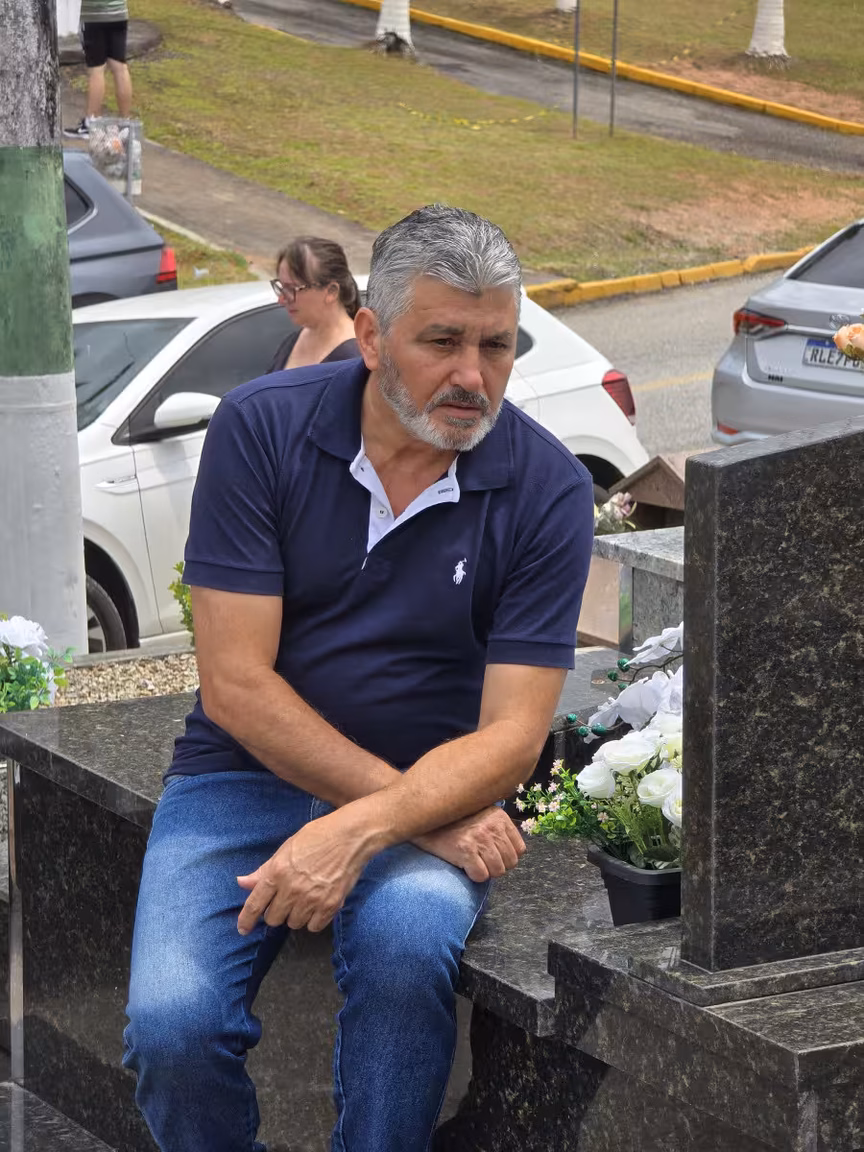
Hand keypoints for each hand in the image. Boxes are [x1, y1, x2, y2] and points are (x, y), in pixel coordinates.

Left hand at [236, 811, 370, 934]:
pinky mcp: (330, 906)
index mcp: (277, 872)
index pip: (255, 904)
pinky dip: (313, 920)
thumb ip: (264, 870)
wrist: (351, 836)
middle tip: (287, 898)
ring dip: (296, 915)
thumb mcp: (286, 849)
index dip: (246, 920)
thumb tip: (242, 883)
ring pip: (293, 923)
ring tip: (305, 898)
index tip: (243, 929)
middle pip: (274, 918)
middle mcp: (292, 889)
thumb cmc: (317, 836)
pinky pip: (314, 926)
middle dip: (277, 911)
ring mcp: (312, 899)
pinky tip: (317, 906)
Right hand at [413, 806, 525, 881]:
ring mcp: (479, 838)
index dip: (506, 856)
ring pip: (498, 871)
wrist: (426, 821)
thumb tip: (514, 853)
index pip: (519, 849)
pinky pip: (481, 876)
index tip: (493, 855)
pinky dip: (474, 876)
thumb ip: (498, 829)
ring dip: (486, 872)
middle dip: (497, 866)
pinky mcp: (465, 851)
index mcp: (499, 817)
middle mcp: (492, 826)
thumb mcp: (483, 815)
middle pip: (510, 863)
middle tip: (482, 860)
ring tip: (474, 862)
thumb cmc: (455, 822)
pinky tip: (465, 865)